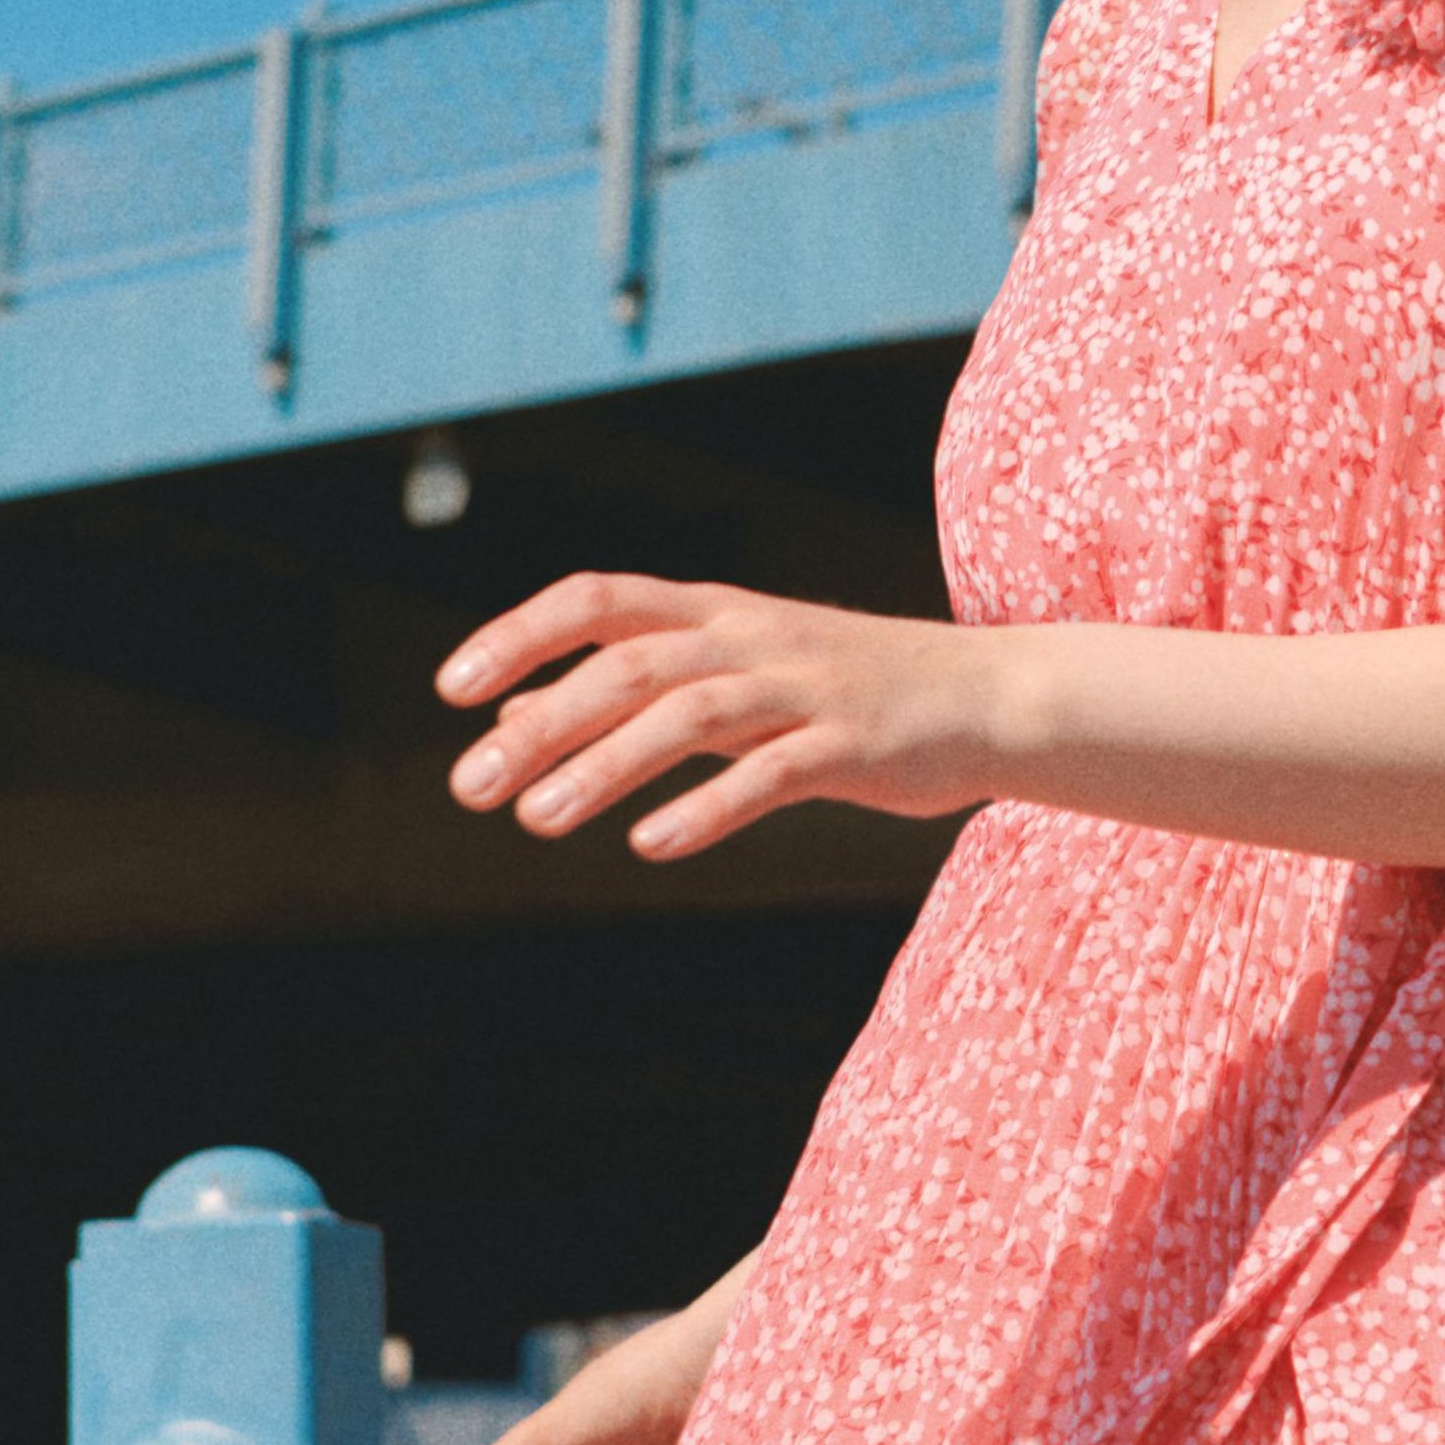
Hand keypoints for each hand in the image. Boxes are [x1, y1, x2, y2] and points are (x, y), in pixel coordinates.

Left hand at [439, 572, 1013, 864]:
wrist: (990, 697)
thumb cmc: (848, 693)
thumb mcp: (739, 675)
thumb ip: (637, 692)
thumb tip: (516, 722)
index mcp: (718, 613)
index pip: (600, 599)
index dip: (521, 635)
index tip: (454, 689)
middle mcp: (752, 637)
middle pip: (630, 662)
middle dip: (543, 721)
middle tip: (471, 785)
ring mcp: (804, 688)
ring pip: (688, 713)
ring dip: (604, 764)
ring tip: (535, 819)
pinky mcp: (852, 745)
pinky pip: (771, 774)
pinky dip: (707, 806)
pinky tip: (652, 844)